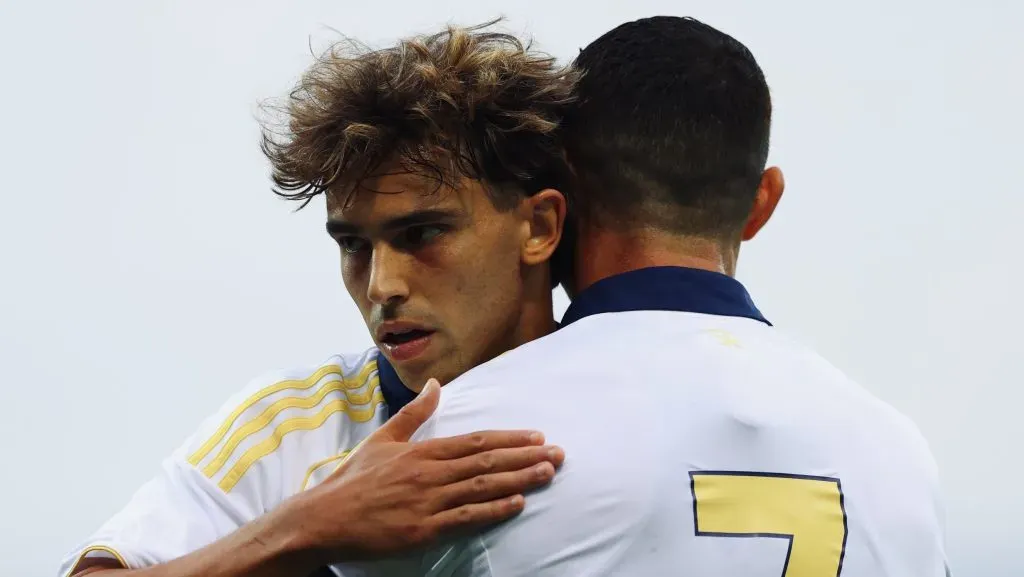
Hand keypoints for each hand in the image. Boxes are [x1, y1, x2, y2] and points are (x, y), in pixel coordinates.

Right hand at [281, 379, 563, 561]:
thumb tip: (435, 383)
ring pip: (482, 487)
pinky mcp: (423, 529)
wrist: (324, 518)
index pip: (475, 442)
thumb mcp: (383, 438)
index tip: (537, 436)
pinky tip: (517, 504)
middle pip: (486, 462)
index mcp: (421, 451)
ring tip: (547, 473)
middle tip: (558, 454)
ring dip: (519, 480)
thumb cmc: (354, 479)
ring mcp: (427, 502)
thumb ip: (414, 412)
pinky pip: (465, 518)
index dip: (509, 439)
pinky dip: (493, 510)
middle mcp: (429, 473)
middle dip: (526, 457)